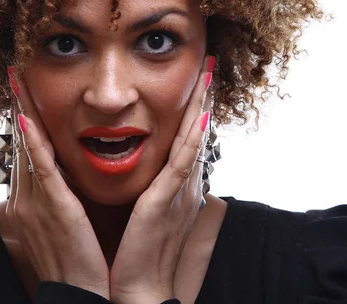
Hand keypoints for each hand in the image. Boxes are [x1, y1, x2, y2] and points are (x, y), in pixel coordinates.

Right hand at [4, 69, 109, 298]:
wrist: (79, 294)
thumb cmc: (75, 260)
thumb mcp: (61, 224)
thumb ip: (58, 197)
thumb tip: (61, 175)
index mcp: (32, 201)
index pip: (27, 152)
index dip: (24, 121)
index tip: (24, 93)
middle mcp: (28, 198)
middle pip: (22, 144)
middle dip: (20, 108)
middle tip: (16, 75)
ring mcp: (37, 203)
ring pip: (29, 149)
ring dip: (25, 114)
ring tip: (19, 83)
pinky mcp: (54, 209)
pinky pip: (43, 171)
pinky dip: (34, 145)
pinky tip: (28, 121)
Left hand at [109, 57, 213, 303]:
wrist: (136, 290)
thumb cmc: (140, 254)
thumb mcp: (148, 214)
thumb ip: (155, 191)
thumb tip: (158, 176)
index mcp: (175, 187)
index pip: (186, 140)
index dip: (193, 109)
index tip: (197, 81)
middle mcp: (182, 186)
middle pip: (194, 134)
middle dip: (202, 99)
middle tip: (209, 65)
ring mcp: (176, 193)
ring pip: (192, 141)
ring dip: (200, 107)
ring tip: (208, 75)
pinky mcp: (164, 204)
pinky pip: (180, 166)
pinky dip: (190, 141)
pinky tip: (198, 117)